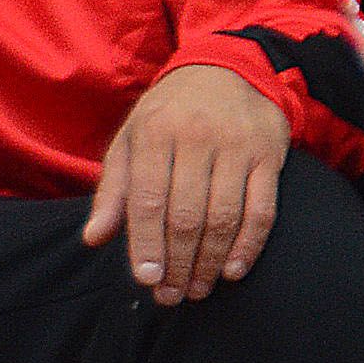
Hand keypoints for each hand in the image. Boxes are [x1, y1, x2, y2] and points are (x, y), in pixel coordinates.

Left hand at [81, 61, 289, 304]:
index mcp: (153, 132)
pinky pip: (262, 210)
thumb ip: (114, 189)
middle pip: (185, 214)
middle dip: (177, 263)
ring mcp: (236, 146)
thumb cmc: (169, 112)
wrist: (227, 66)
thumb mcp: (131, 138)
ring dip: (210, 261)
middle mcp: (195, 137)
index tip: (146, 280)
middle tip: (171, 295)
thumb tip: (94, 238)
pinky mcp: (269, 155)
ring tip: (198, 289)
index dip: (146, 244)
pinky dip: (248, 245)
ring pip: (224, 217)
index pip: (147, 199)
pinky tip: (233, 269)